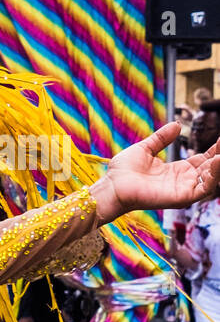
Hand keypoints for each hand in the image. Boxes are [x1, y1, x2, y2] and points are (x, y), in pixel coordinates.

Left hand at [97, 123, 219, 222]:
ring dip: (219, 165)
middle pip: (211, 168)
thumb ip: (161, 138)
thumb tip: (177, 124)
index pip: (202, 160)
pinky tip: (217, 160)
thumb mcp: (145, 149)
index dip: (215, 149)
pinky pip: (204, 189)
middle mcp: (182, 181)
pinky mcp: (180, 197)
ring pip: (211, 179)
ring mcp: (182, 190)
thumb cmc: (122, 172)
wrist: (111, 186)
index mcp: (176, 171)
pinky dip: (214, 176)